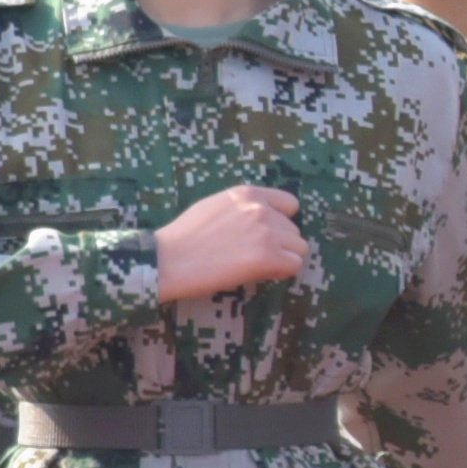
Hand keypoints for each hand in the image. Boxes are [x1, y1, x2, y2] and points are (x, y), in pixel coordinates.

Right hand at [151, 185, 307, 300]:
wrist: (167, 259)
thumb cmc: (185, 237)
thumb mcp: (215, 206)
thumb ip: (243, 208)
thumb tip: (266, 219)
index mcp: (247, 193)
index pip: (290, 204)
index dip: (282, 222)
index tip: (268, 236)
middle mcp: (261, 209)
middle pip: (294, 230)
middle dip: (280, 245)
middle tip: (253, 256)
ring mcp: (266, 232)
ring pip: (298, 248)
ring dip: (282, 259)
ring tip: (255, 265)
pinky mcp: (267, 256)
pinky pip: (294, 266)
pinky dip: (281, 273)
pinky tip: (259, 273)